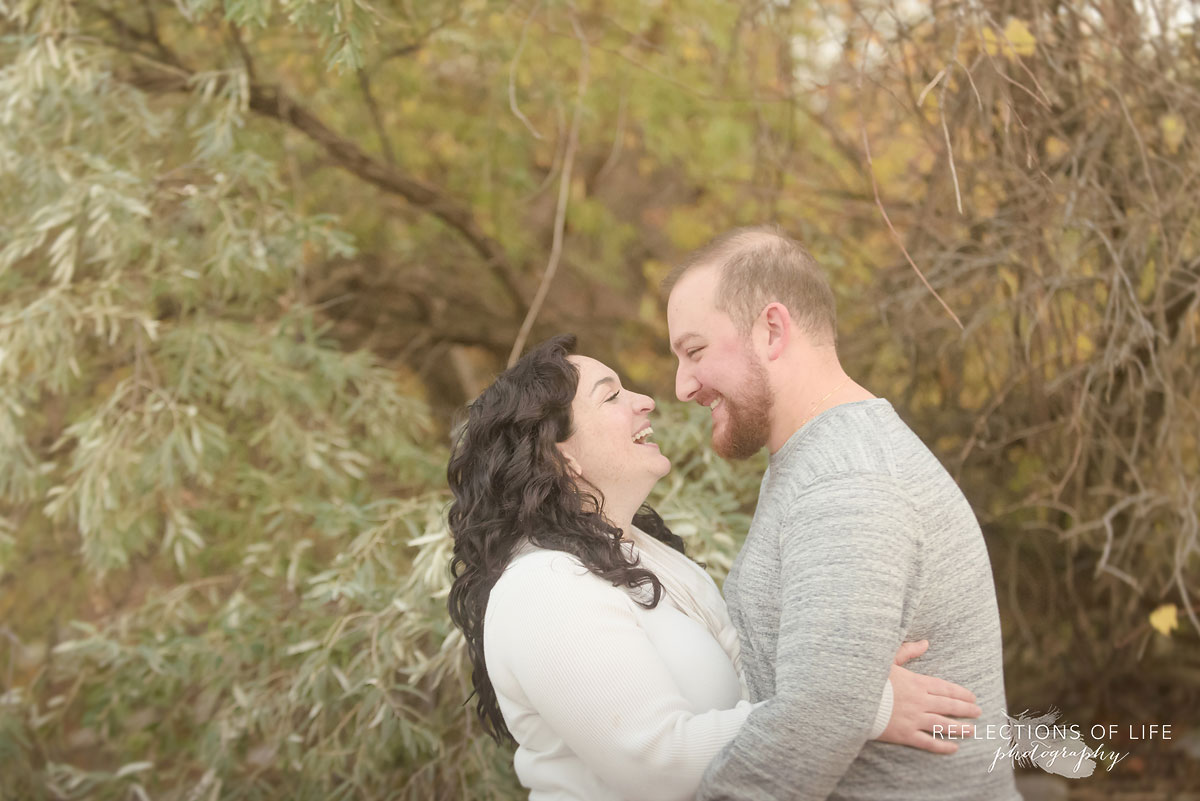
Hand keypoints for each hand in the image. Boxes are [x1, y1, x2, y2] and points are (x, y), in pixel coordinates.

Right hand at [878, 639, 981, 754]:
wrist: (852, 697)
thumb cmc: (868, 676)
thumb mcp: (887, 659)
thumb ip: (907, 651)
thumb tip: (925, 642)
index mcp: (916, 682)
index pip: (945, 688)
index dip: (960, 693)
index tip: (972, 697)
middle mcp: (919, 701)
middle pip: (948, 706)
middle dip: (965, 709)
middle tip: (978, 712)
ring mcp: (913, 719)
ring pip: (942, 724)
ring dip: (959, 728)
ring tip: (972, 730)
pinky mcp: (905, 734)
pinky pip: (928, 742)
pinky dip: (942, 745)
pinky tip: (953, 748)